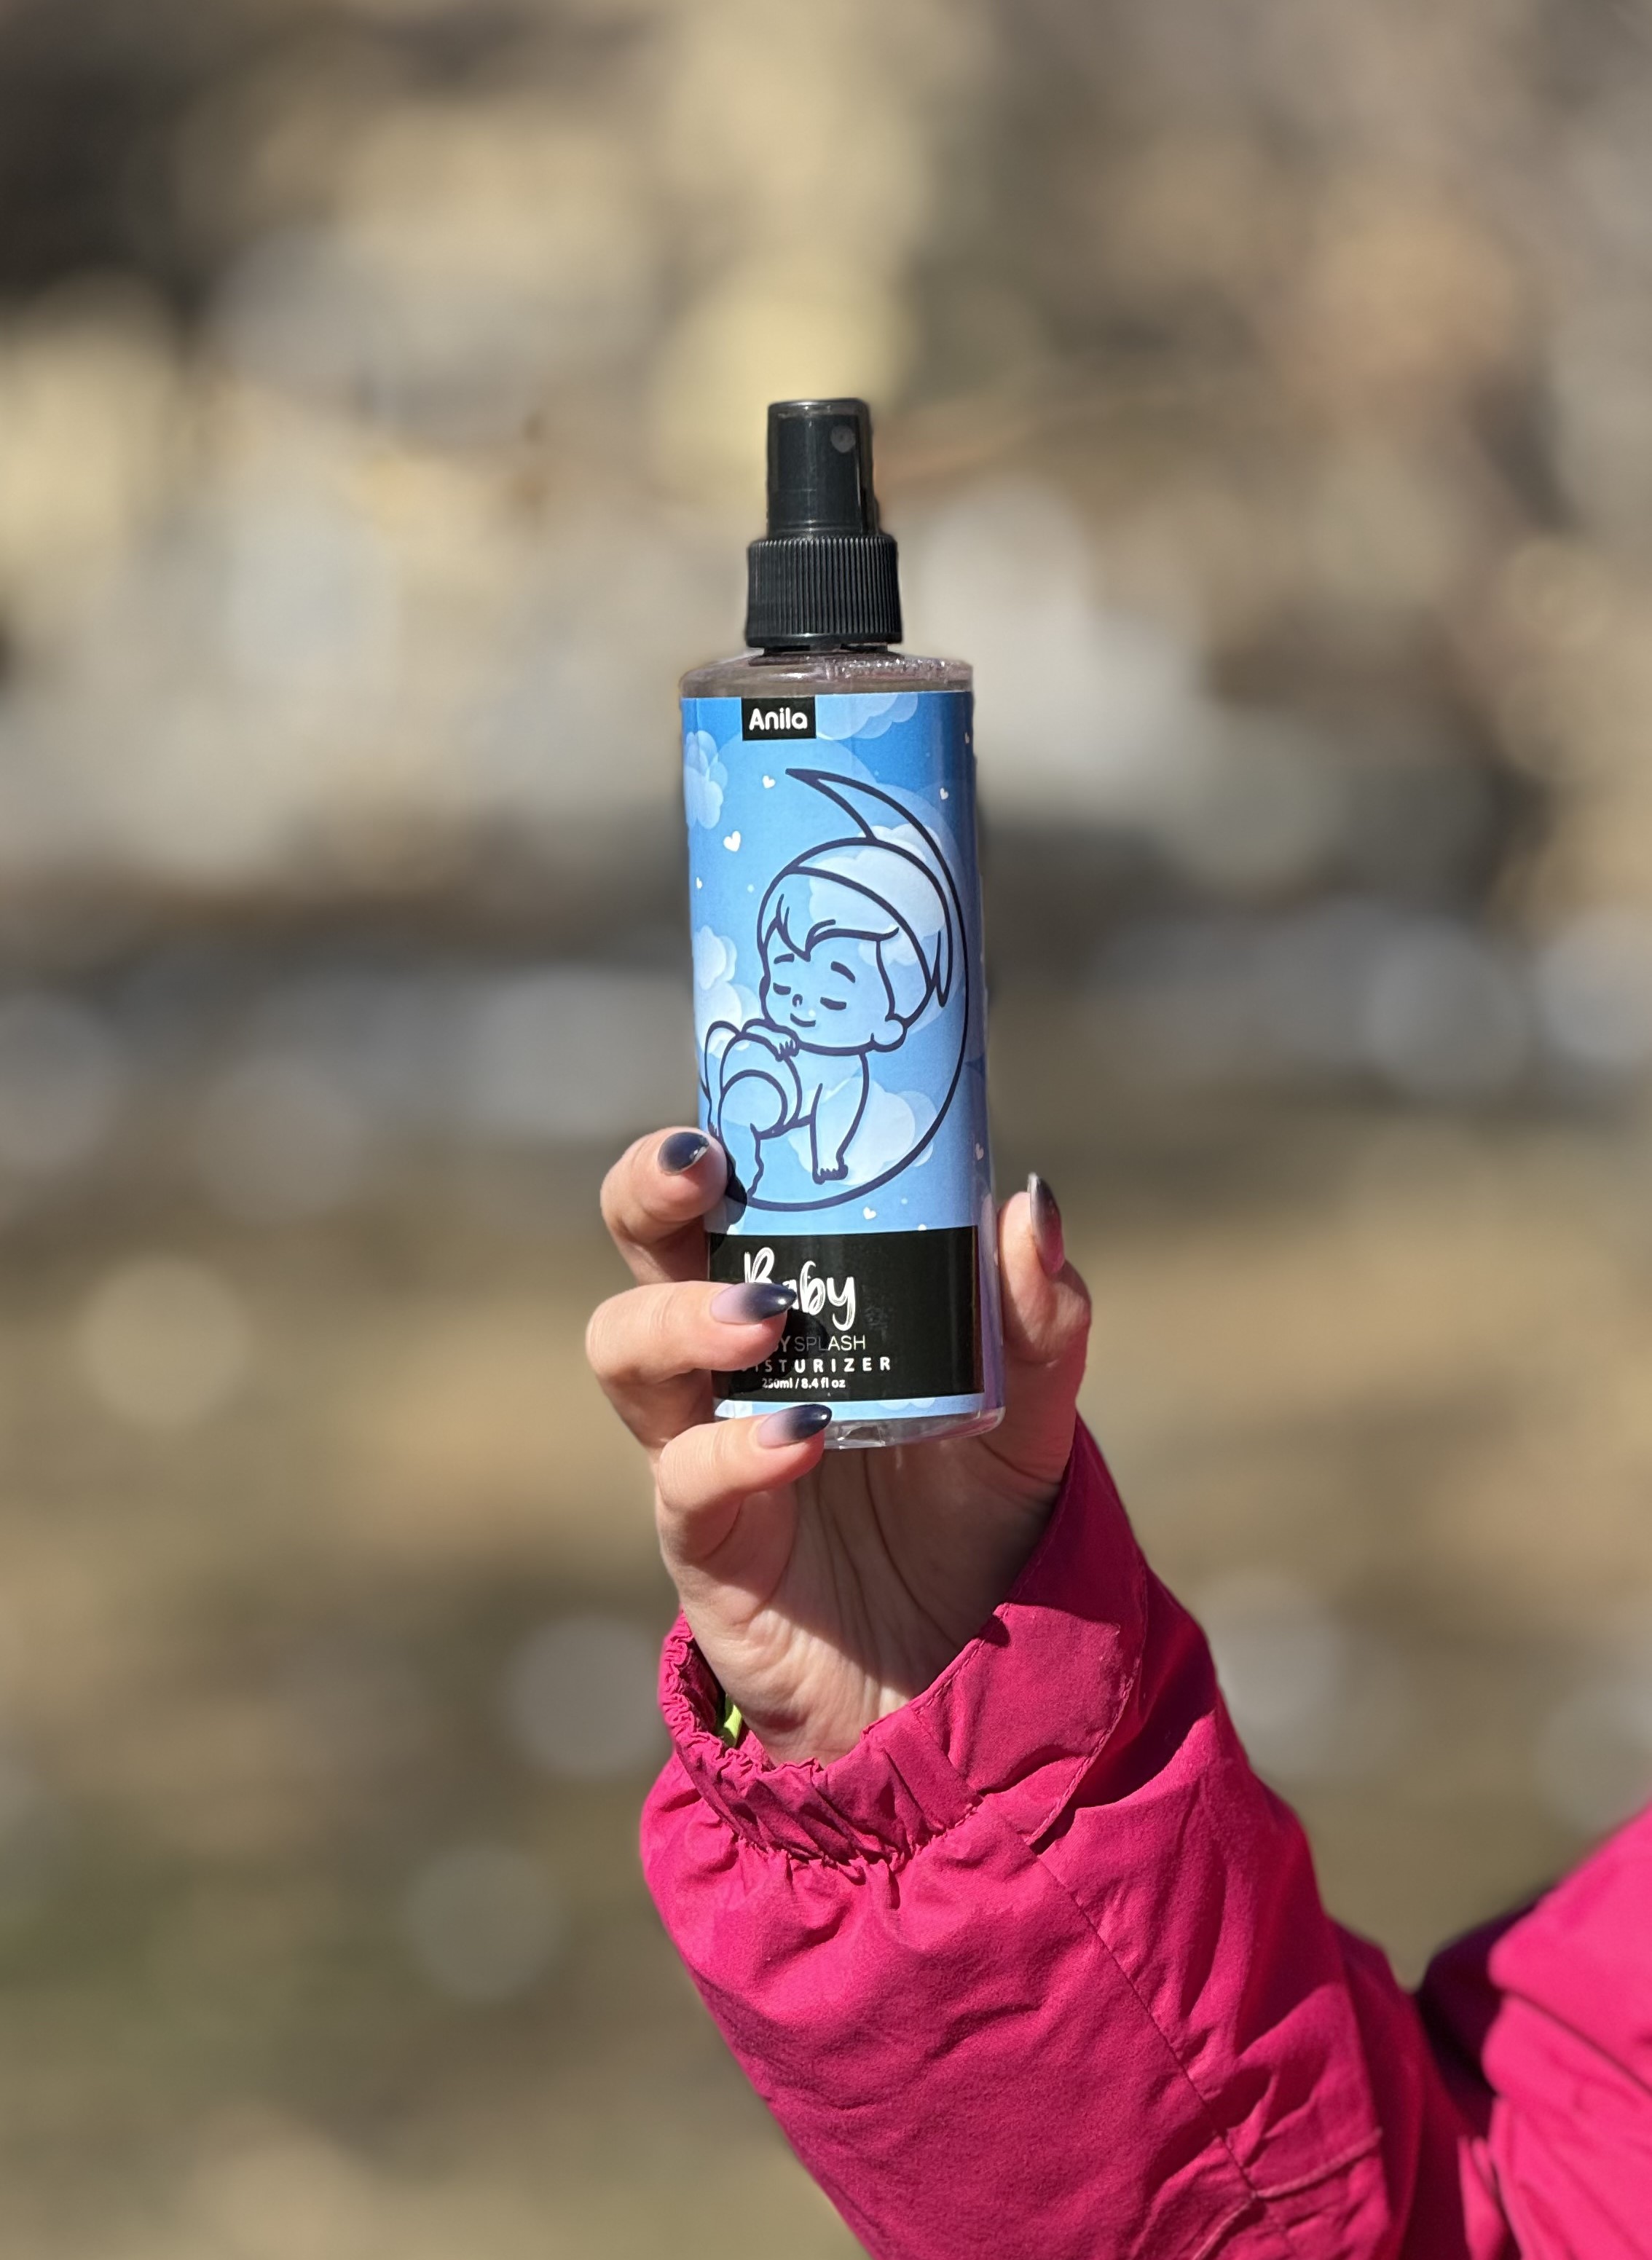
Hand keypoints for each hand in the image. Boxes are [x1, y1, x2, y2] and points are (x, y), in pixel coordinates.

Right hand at [586, 1130, 1090, 1763]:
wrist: (967, 1686)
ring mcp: (704, 1447)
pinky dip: (737, 1452)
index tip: (736, 1093)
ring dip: (682, 1316)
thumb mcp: (1030, 1415)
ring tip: (767, 1320)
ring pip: (624, 1350)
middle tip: (702, 1168)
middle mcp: (731, 1364)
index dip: (709, 1136)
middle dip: (648, 1192)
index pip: (728, 1197)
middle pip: (641, 1249)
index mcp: (799, 1303)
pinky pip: (684, 1482)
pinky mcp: (707, 1543)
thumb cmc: (977, 1525)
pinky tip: (803, 1438)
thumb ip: (1034, 1321)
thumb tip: (1028, 1203)